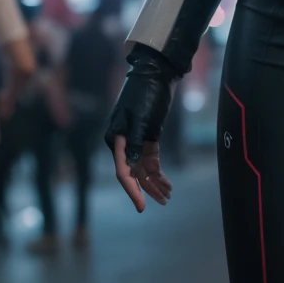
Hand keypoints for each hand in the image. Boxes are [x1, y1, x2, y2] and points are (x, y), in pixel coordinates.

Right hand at [105, 46, 177, 211]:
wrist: (155, 75)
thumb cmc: (145, 95)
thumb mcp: (140, 121)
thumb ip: (135, 145)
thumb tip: (132, 169)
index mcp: (115, 139)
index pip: (123, 172)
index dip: (132, 191)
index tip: (142, 207)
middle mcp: (122, 143)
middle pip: (134, 174)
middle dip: (148, 189)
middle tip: (163, 202)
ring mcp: (135, 140)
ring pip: (144, 169)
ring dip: (155, 182)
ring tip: (168, 195)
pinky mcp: (147, 137)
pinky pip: (151, 160)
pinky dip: (159, 171)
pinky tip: (167, 183)